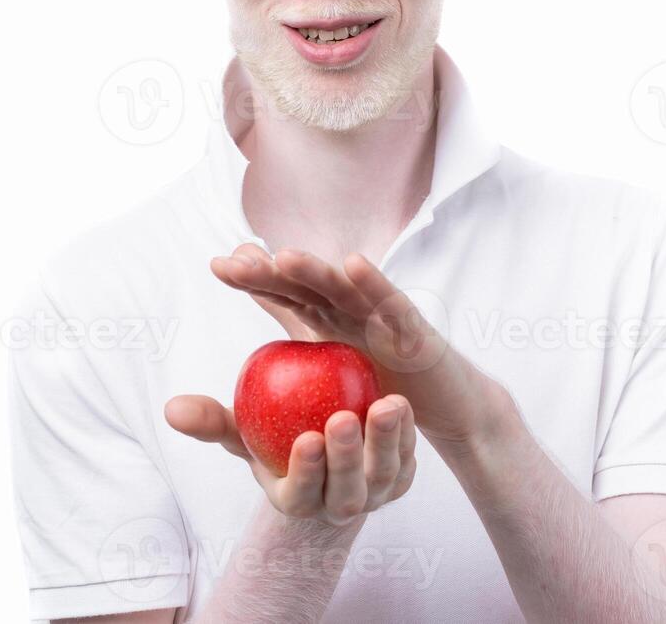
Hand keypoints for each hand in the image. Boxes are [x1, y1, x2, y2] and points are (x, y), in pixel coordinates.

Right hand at [164, 392, 416, 525]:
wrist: (323, 454)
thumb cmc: (273, 439)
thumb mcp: (243, 430)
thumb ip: (212, 422)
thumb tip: (172, 408)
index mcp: (296, 500)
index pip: (302, 491)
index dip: (307, 469)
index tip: (307, 438)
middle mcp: (337, 505)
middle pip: (346, 490)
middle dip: (348, 457)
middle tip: (345, 417)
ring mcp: (374, 495)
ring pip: (384, 476)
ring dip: (386, 442)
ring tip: (386, 404)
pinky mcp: (401, 479)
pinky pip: (408, 459)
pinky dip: (407, 435)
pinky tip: (402, 403)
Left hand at [209, 245, 510, 450]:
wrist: (447, 408)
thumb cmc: (389, 388)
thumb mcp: (334, 375)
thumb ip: (294, 352)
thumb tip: (247, 352)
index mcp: (330, 321)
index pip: (286, 296)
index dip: (255, 280)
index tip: (218, 265)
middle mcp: (353, 310)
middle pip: (305, 287)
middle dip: (271, 272)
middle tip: (234, 261)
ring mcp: (383, 315)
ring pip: (343, 288)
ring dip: (314, 270)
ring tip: (283, 257)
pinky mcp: (414, 330)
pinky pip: (391, 304)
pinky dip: (374, 283)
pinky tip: (354, 264)